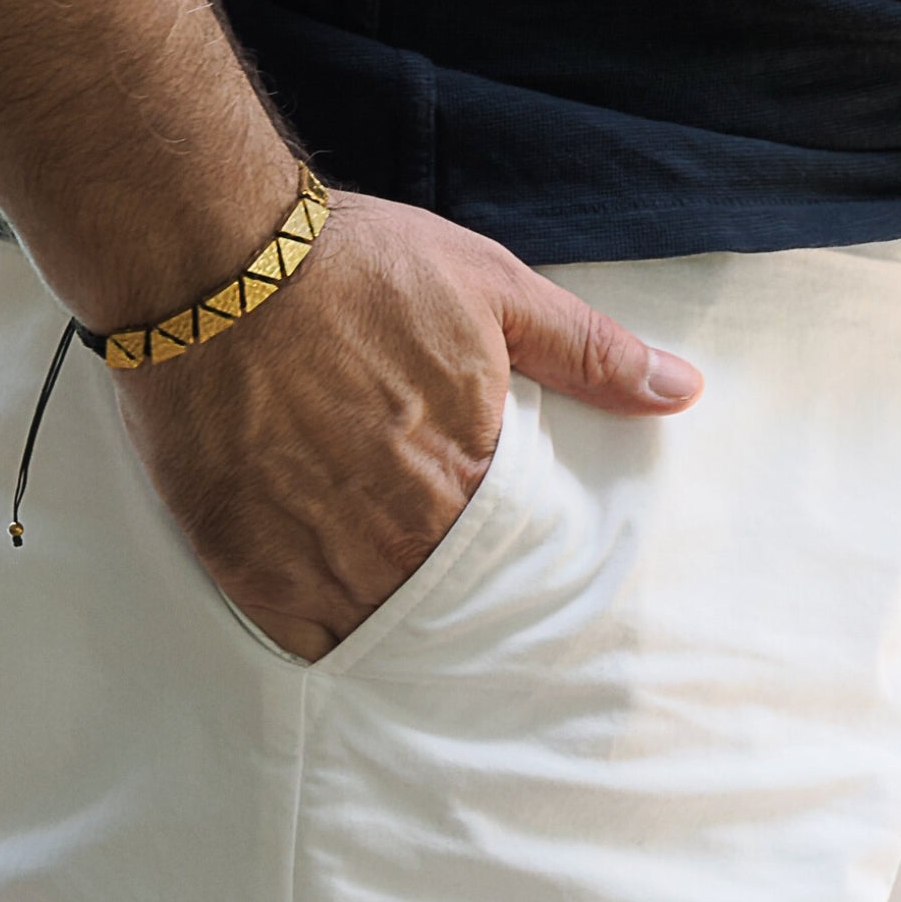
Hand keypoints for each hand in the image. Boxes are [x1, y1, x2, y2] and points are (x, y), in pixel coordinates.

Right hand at [110, 188, 703, 662]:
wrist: (216, 265)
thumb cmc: (354, 268)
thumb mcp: (489, 287)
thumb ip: (586, 350)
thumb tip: (684, 390)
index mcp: (470, 472)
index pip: (523, 563)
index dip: (523, 573)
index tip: (520, 577)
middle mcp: (400, 530)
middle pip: (452, 605)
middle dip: (462, 608)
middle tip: (465, 614)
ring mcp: (319, 553)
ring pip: (381, 629)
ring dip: (396, 625)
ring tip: (403, 622)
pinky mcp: (245, 559)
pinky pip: (303, 637)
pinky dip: (327, 636)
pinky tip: (335, 620)